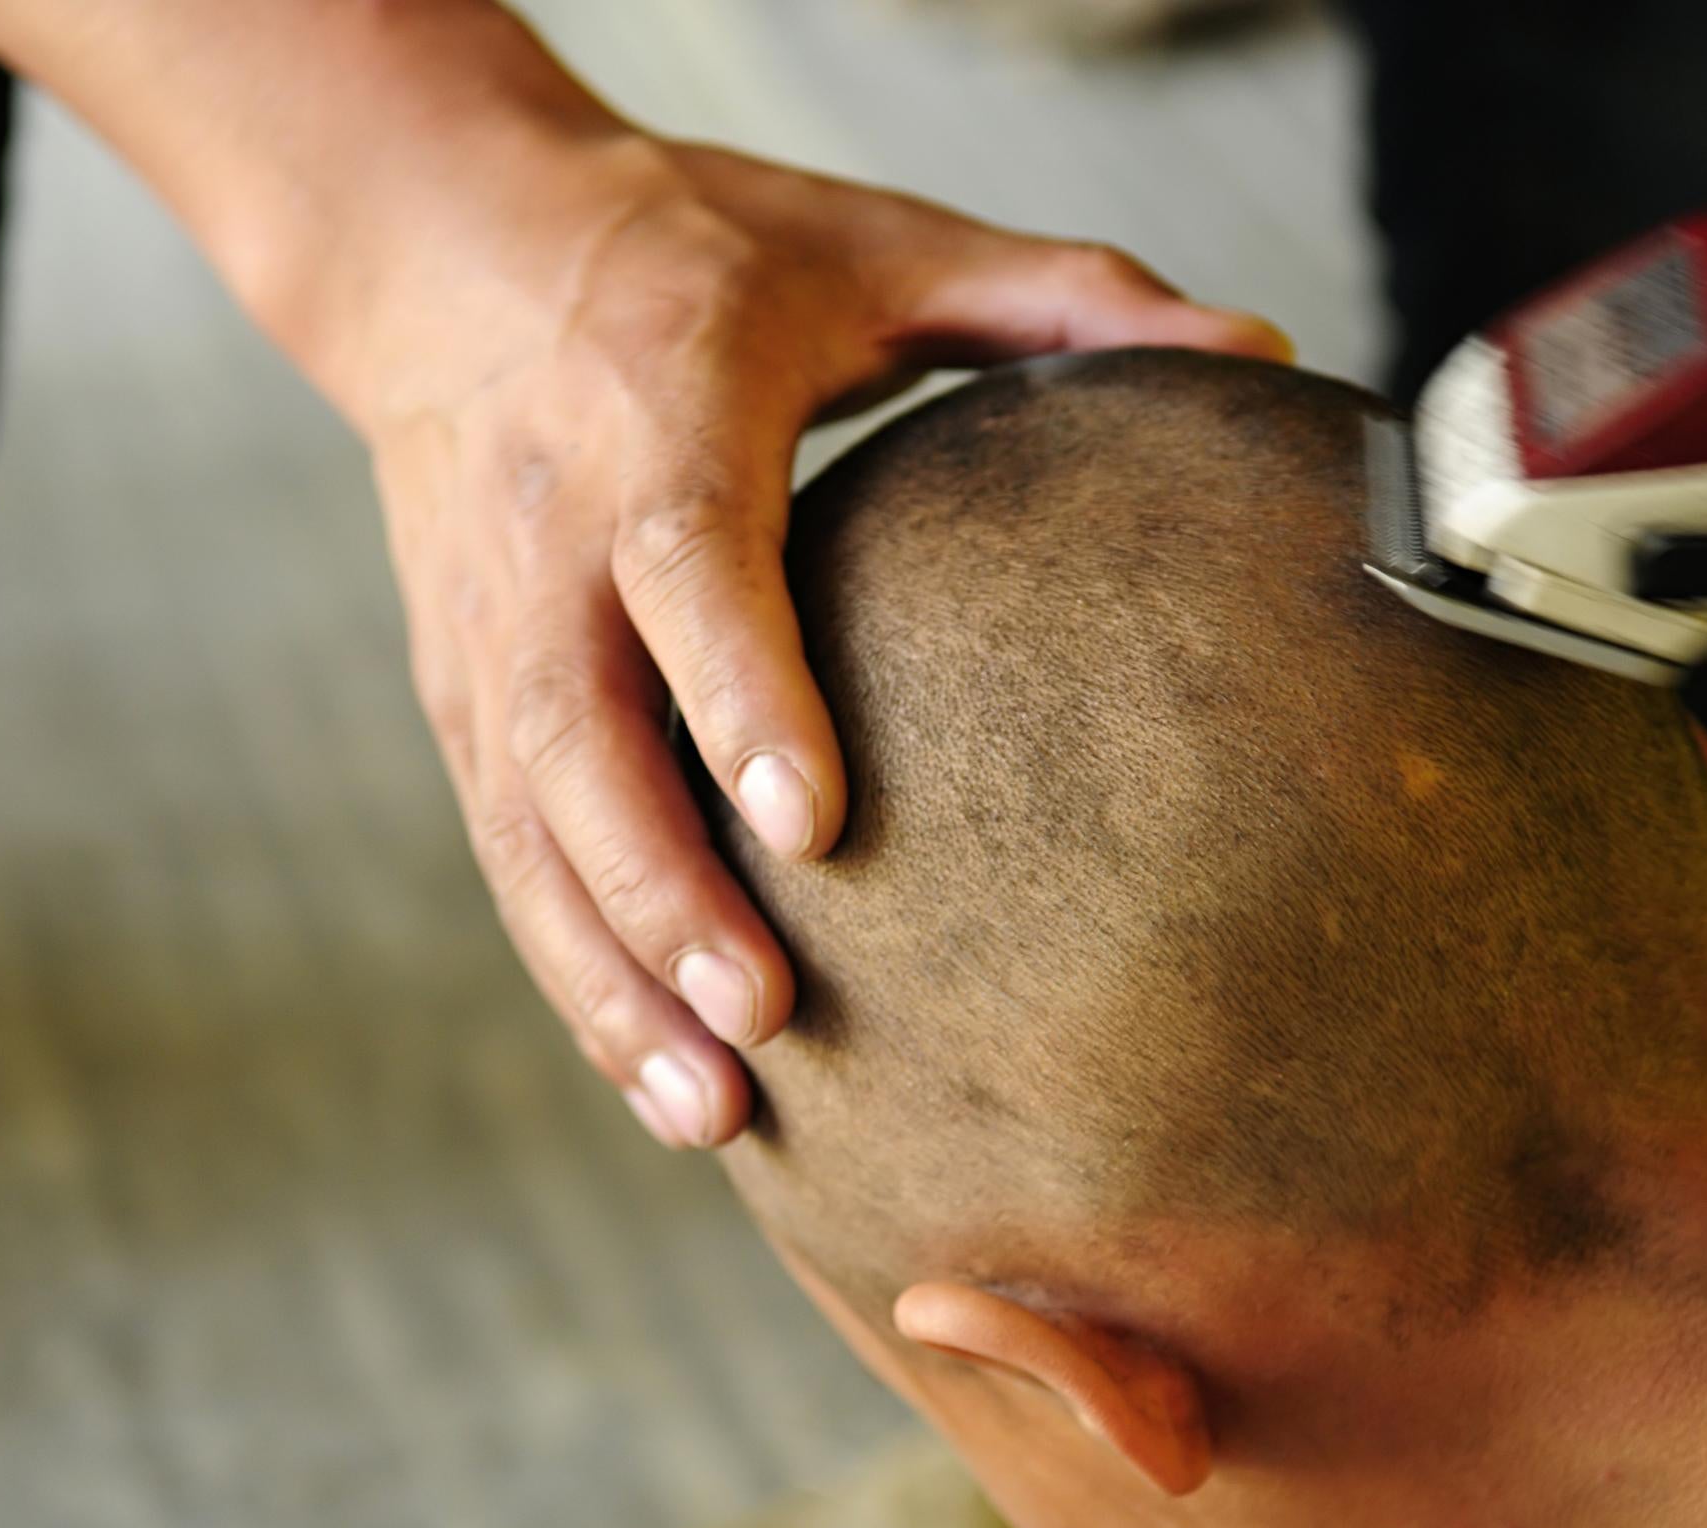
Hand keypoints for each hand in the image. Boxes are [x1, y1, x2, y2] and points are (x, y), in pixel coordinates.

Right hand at [321, 138, 1288, 1148]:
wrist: (443, 247)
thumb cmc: (689, 249)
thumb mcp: (870, 240)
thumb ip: (1058, 293)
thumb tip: (1263, 343)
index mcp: (657, 409)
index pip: (680, 562)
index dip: (734, 689)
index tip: (812, 820)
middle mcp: (550, 534)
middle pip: (575, 736)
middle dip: (660, 889)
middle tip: (765, 1018)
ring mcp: (486, 630)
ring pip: (525, 827)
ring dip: (606, 972)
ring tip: (709, 1108)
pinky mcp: (459, 693)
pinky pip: (507, 853)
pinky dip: (575, 971)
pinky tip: (659, 1074)